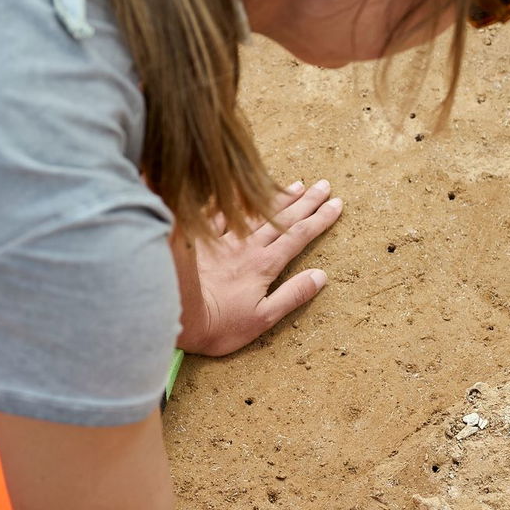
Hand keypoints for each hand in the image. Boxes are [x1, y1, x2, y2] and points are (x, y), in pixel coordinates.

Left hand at [175, 180, 342, 356]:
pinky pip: (219, 210)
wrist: (172, 313)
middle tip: (324, 186)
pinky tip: (242, 187)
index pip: (299, 237)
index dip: (320, 220)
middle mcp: (246, 246)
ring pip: (255, 211)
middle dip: (306, 202)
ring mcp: (222, 239)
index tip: (336, 205)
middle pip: (282, 219)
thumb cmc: (218, 325)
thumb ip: (292, 295)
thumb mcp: (263, 319)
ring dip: (278, 197)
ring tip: (297, 184)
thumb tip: (321, 276)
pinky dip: (234, 197)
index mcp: (264, 265)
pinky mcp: (199, 237)